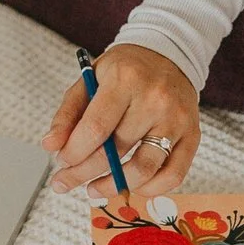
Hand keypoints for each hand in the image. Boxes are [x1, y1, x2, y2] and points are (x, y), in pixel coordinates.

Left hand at [43, 44, 198, 208]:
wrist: (169, 55)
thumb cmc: (125, 71)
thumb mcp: (91, 79)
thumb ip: (68, 113)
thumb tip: (51, 146)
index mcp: (125, 79)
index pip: (96, 127)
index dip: (74, 152)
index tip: (61, 162)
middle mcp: (155, 99)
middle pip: (116, 151)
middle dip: (84, 173)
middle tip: (65, 182)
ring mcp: (176, 119)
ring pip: (144, 169)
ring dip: (114, 186)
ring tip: (94, 189)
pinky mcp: (192, 135)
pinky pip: (173, 175)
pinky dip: (149, 189)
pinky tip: (129, 186)